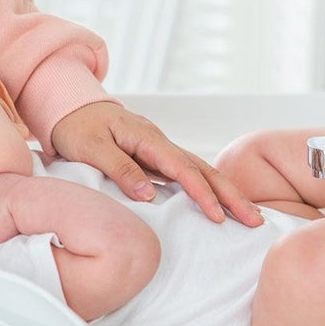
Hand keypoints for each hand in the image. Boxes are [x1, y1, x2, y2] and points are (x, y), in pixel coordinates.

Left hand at [51, 102, 262, 225]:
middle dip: (231, 195)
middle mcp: (160, 143)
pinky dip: (206, 190)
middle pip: (204, 170)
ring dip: (224, 193)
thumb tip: (148, 194)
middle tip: (255, 219)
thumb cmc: (77, 126)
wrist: (69, 107)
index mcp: (148, 138)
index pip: (184, 170)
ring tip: (247, 215)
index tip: (218, 217)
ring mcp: (160, 151)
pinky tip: (218, 205)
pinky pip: (187, 176)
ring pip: (200, 172)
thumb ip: (119, 168)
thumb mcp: (91, 147)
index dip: (203, 194)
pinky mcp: (155, 159)